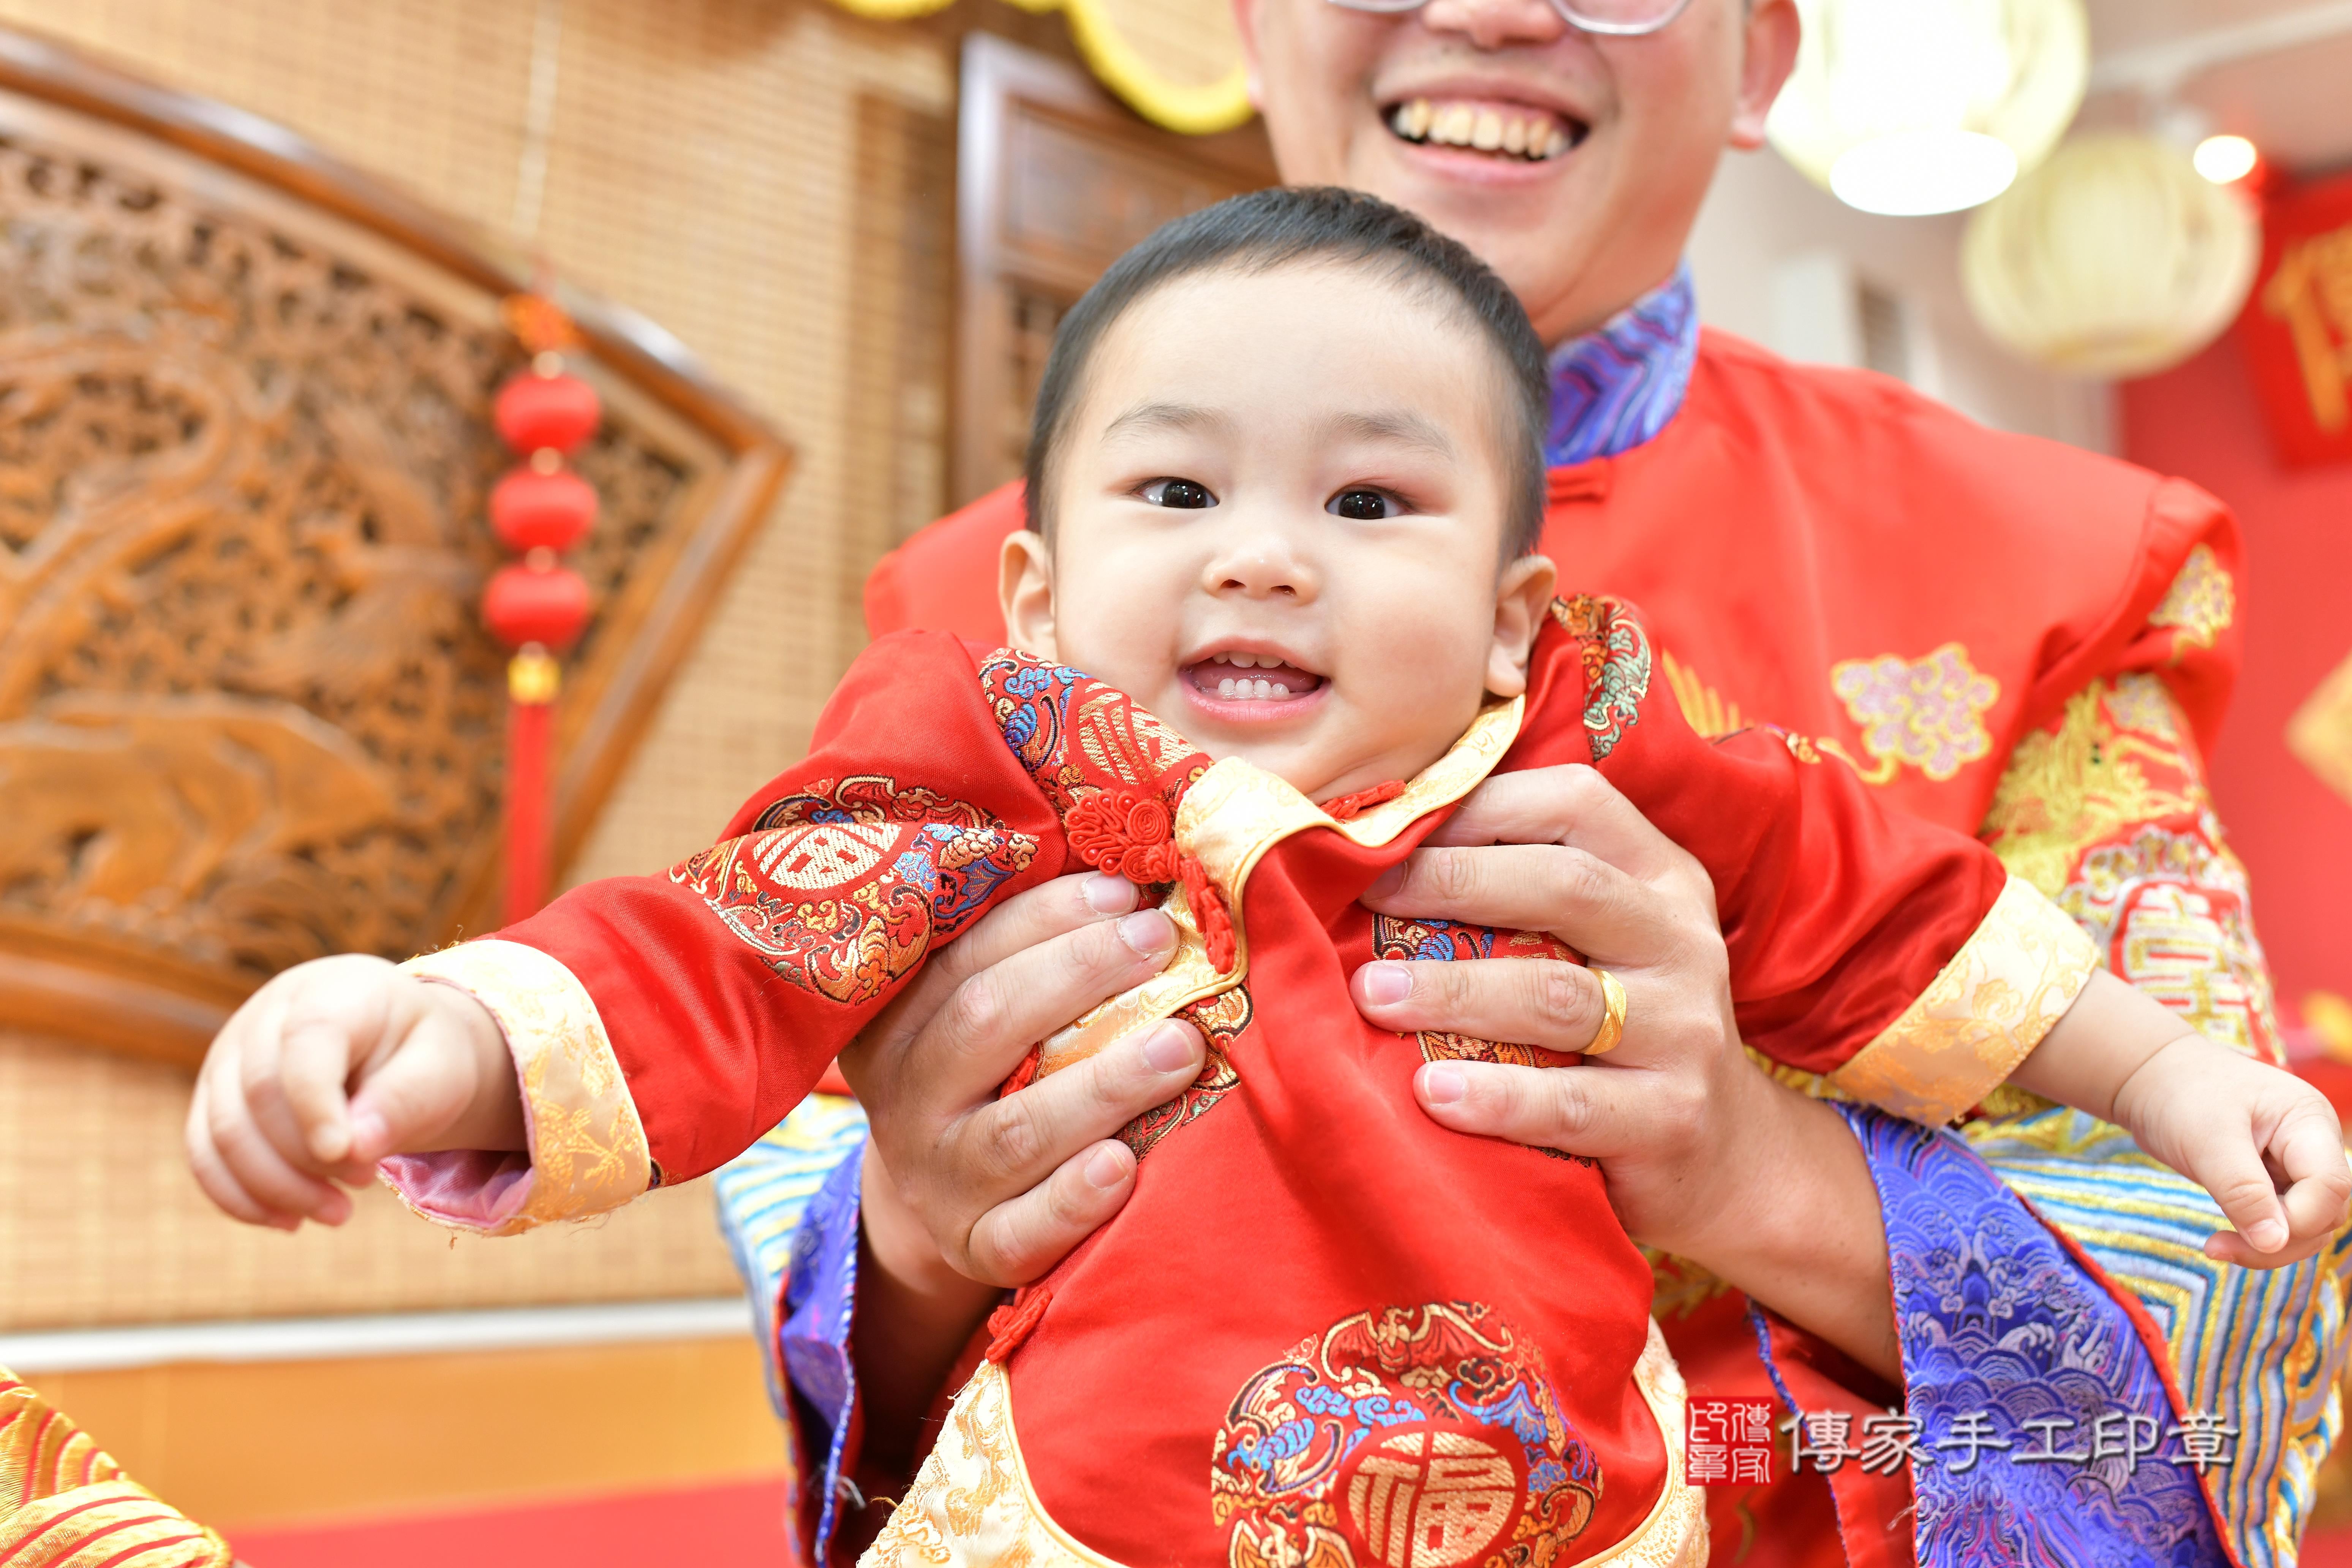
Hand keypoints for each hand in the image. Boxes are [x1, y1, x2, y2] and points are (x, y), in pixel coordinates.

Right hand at [185, 954, 522, 1229]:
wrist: (390, 1046)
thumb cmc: (419, 1054)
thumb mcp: (438, 1068)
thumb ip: (405, 1099)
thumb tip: (354, 1149)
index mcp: (330, 992)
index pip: (306, 1042)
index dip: (316, 1104)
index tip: (347, 1156)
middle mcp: (265, 1016)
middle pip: (259, 1095)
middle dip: (308, 1157)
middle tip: (365, 1184)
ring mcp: (228, 1055)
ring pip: (222, 1132)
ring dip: (276, 1188)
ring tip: (338, 1213)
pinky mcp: (212, 1098)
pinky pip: (204, 1154)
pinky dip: (240, 1197)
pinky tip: (288, 1221)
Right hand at [837, 872, 1210, 1288]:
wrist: (954, 1197)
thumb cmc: (998, 1068)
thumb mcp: (983, 1003)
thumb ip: (1031, 950)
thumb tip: (1132, 877)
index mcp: (897, 1019)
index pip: (966, 954)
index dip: (1048, 918)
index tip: (1126, 894)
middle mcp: (905, 1097)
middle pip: (984, 1024)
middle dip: (1080, 975)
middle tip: (1162, 944)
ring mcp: (938, 1179)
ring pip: (1015, 1129)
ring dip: (1104, 1083)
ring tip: (1182, 1045)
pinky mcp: (975, 1247)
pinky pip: (1020, 1233)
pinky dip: (1072, 1201)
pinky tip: (1122, 1166)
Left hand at [1349, 764, 1899, 1375]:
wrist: (1731, 1160)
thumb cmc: (1625, 1031)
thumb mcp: (1603, 943)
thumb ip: (1527, 893)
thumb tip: (1385, 851)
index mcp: (1660, 878)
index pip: (1576, 804)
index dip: (1481, 805)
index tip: (1394, 828)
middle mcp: (1681, 942)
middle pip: (1565, 886)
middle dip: (1454, 882)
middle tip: (1363, 893)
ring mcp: (1685, 1032)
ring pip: (1558, 997)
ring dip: (1453, 991)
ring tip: (1371, 994)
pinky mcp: (1671, 1118)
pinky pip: (1572, 1103)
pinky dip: (1497, 1097)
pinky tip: (1432, 1092)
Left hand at [2112, 1036, 2351, 1267]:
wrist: (2151, 1077)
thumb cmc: (2179, 1095)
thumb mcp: (2206, 1141)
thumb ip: (2243, 1191)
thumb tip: (2274, 1243)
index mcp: (2308, 1121)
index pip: (2329, 1186)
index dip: (2298, 1220)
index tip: (2249, 1233)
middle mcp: (2312, 1144)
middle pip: (2326, 1212)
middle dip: (2282, 1241)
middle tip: (2217, 1248)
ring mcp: (2295, 1163)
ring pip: (2307, 1223)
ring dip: (2268, 1245)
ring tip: (2214, 1247)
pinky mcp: (2272, 1180)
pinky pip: (2280, 1220)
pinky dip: (2256, 1236)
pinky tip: (2221, 1241)